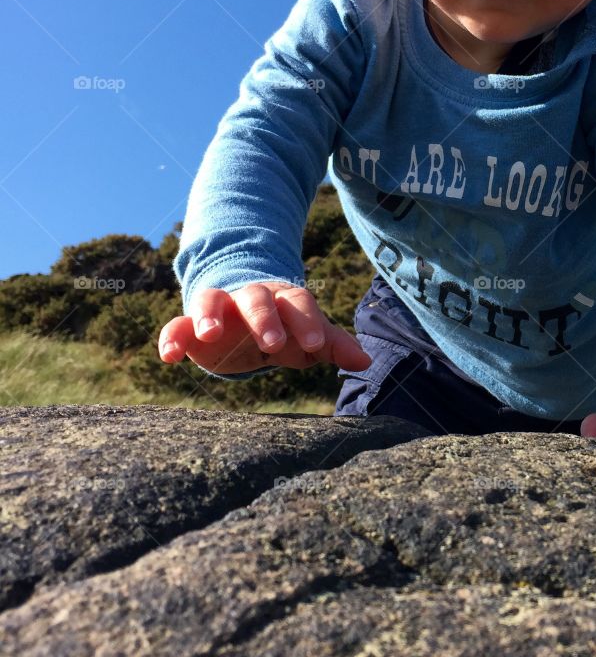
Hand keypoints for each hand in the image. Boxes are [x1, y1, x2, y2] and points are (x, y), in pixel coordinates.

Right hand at [157, 281, 371, 375]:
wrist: (246, 324)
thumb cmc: (286, 331)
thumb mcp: (308, 339)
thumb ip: (333, 345)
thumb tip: (365, 360)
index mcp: (284, 300)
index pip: (298, 303)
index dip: (307, 321)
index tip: (315, 345)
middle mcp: (251, 298)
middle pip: (256, 297)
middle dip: (264, 317)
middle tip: (271, 342)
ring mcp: (220, 309)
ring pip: (212, 299)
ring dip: (210, 313)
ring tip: (209, 333)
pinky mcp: (192, 326)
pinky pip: (177, 325)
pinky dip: (172, 336)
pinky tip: (169, 356)